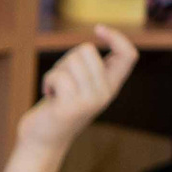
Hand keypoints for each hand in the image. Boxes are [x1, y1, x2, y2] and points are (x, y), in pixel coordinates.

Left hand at [15, 25, 136, 156]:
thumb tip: (105, 33)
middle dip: (67, 59)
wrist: (42, 142)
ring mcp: (90, 101)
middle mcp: (105, 94)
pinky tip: (49, 96)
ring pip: (71, 61)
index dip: (117, 37)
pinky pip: (58, 76)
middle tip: (61, 81)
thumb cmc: (57, 108)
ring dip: (56, 71)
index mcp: (111, 87)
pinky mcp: (71, 107)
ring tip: (55, 90)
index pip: (128, 56)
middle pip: (87, 50)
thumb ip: (93, 67)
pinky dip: (47, 81)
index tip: (99, 28)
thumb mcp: (81, 85)